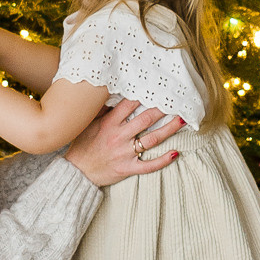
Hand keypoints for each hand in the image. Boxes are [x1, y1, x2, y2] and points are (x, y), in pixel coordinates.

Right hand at [65, 99, 182, 187]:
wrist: (77, 172)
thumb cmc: (82, 146)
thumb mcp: (88, 124)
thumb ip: (102, 110)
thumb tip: (114, 95)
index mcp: (109, 123)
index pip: (129, 105)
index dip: (144, 95)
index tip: (157, 88)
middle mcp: (119, 136)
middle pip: (145, 119)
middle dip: (162, 109)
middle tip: (176, 100)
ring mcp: (125, 153)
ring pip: (152, 139)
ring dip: (169, 129)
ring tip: (182, 120)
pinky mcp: (128, 168)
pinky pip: (149, 165)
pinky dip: (163, 160)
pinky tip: (175, 153)